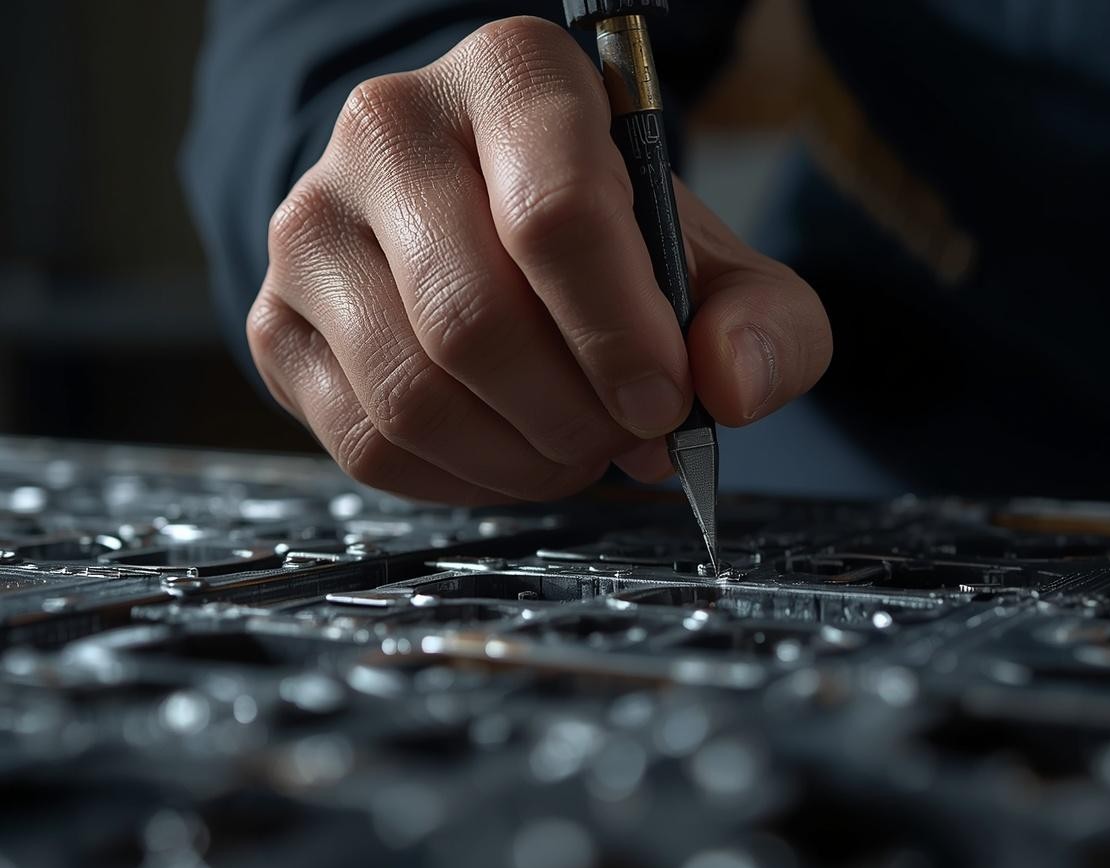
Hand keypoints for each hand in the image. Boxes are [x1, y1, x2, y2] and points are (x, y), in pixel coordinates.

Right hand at [248, 16, 830, 503]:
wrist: (502, 238)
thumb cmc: (616, 248)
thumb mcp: (718, 269)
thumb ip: (765, 322)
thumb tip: (735, 386)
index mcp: (516, 78)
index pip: (555, 214)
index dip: (619, 335)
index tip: (664, 401)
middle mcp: (393, 126)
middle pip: (473, 317)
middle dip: (573, 415)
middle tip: (625, 438)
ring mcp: (314, 221)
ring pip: (411, 390)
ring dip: (521, 457)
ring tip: (577, 450)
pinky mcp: (277, 318)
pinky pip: (365, 441)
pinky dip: (461, 480)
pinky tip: (511, 457)